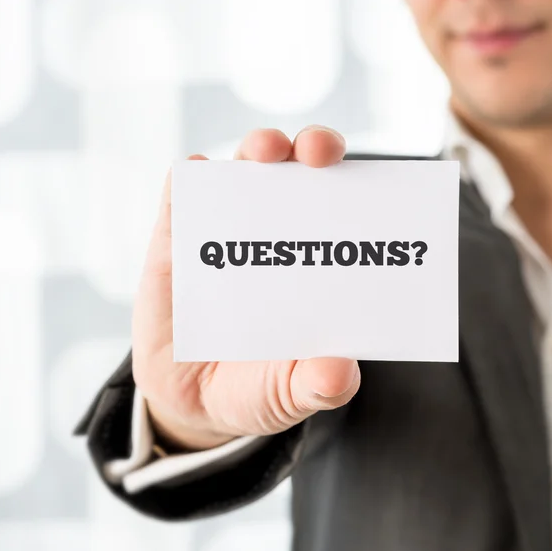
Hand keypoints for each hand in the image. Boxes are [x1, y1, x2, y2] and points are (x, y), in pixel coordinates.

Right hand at [132, 125, 360, 449]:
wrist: (189, 402)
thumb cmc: (255, 388)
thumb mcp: (290, 394)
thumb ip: (318, 385)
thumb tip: (341, 371)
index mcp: (312, 265)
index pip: (343, 211)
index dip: (361, 189)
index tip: (377, 183)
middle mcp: (273, 238)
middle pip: (298, 174)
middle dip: (313, 148)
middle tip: (319, 153)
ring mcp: (224, 236)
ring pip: (242, 172)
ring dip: (257, 151)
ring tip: (264, 153)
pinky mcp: (174, 245)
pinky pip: (180, 201)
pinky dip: (190, 180)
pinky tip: (197, 173)